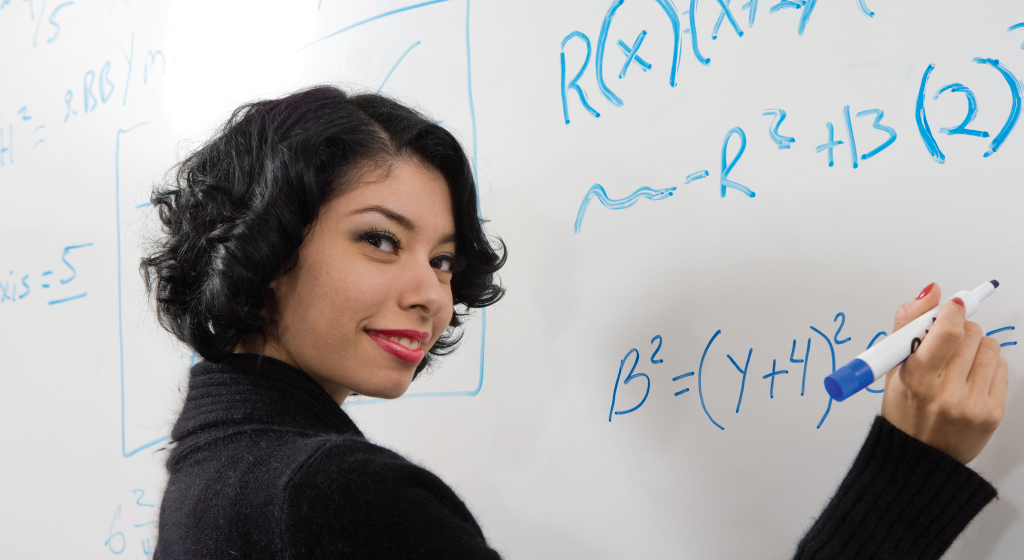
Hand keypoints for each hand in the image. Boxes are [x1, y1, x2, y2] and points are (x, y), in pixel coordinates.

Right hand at [880, 283, 1008, 463]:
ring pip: (990, 348)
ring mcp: (972, 404)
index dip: (952, 312)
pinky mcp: (992, 413)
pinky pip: (1001, 368)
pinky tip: (970, 378)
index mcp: (916, 380)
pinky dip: (987, 366)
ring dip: (976, 346)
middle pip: (971, 335)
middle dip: (961, 329)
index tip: (952, 305)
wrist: (921, 457)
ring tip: (958, 362)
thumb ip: (907, 325)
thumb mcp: (894, 369)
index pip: (945, 334)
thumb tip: (930, 293)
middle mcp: (945, 393)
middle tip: (948, 339)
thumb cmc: (905, 410)